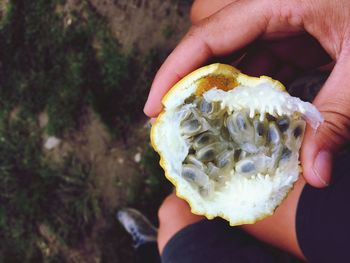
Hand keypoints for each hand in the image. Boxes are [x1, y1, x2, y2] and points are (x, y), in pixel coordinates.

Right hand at [144, 0, 349, 187]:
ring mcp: (283, 24)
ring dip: (222, 93)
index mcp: (279, 2)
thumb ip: (335, 121)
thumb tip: (313, 177)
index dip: (174, 71)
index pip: (208, 36)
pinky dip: (252, 94)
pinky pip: (260, 65)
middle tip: (178, 120)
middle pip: (212, 45)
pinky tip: (251, 118)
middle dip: (191, 83)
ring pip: (235, 58)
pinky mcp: (294, 38)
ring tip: (209, 127)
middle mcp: (273, 10)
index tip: (154, 105)